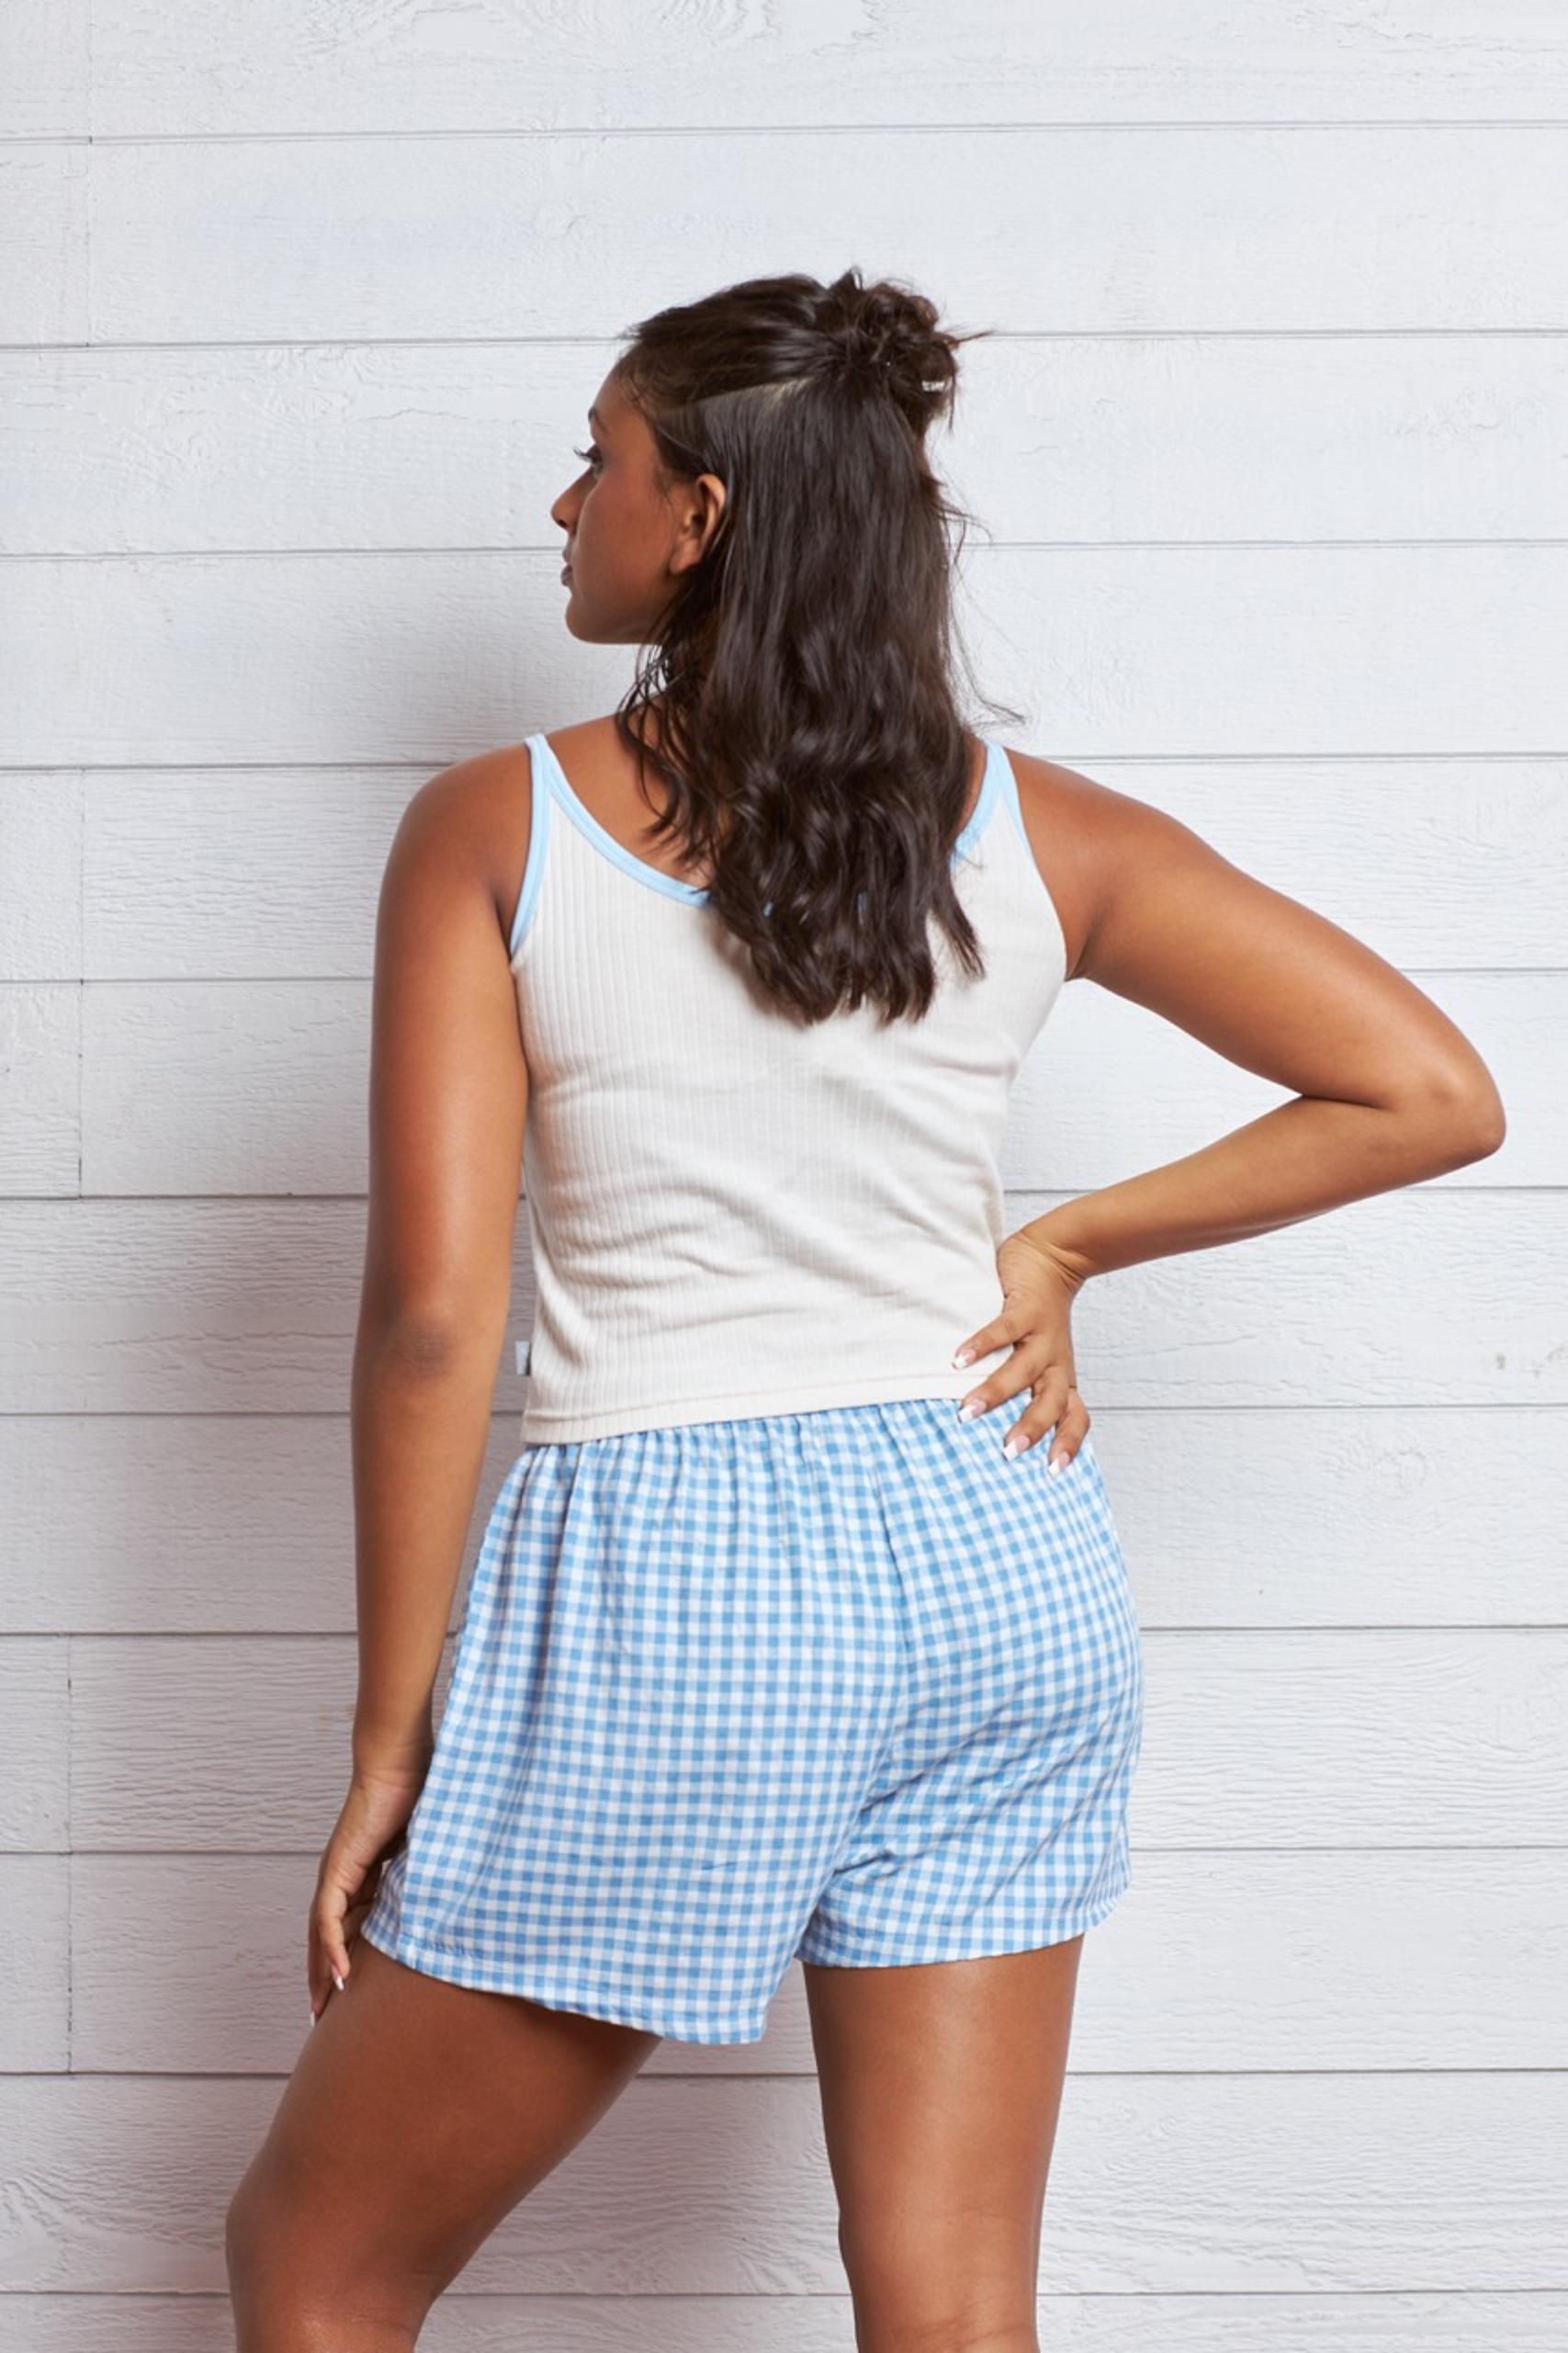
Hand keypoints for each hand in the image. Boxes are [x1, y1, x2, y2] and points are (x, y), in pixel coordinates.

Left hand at [307, 1761, 427, 2023]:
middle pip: (329, 1935)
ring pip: (323, 1933)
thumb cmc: (417, 1788)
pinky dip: (333, 1948)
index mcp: (364, 1870)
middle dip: (326, 1974)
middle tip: (326, 2013)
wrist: (399, 1760)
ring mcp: (337, 1872)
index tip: (353, 1988)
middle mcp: (344, 1875)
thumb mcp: (427, 1844)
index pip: (351, 1922)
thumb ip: (430, 1868)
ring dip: (322, 1971)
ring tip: (323, 2008)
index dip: (350, 1955)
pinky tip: (340, 1976)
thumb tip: (457, 1891)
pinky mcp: (338, 1868)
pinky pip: (330, 1917)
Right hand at [951, 1229, 1092, 1470]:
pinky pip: (1003, 1330)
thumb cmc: (1041, 1316)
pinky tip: (958, 1359)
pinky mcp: (1025, 1309)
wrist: (1054, 1258)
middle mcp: (1054, 1362)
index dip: (1068, 1444)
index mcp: (1060, 1377)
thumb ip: (1026, 1386)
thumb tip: (992, 1426)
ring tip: (967, 1411)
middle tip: (1007, 1452)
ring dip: (995, 1392)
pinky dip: (981, 1346)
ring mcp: (1041, 1335)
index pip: (1075, 1417)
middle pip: (1050, 1402)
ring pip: (1023, 1370)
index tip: (1052, 1473)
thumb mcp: (1044, 1356)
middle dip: (1031, 1428)